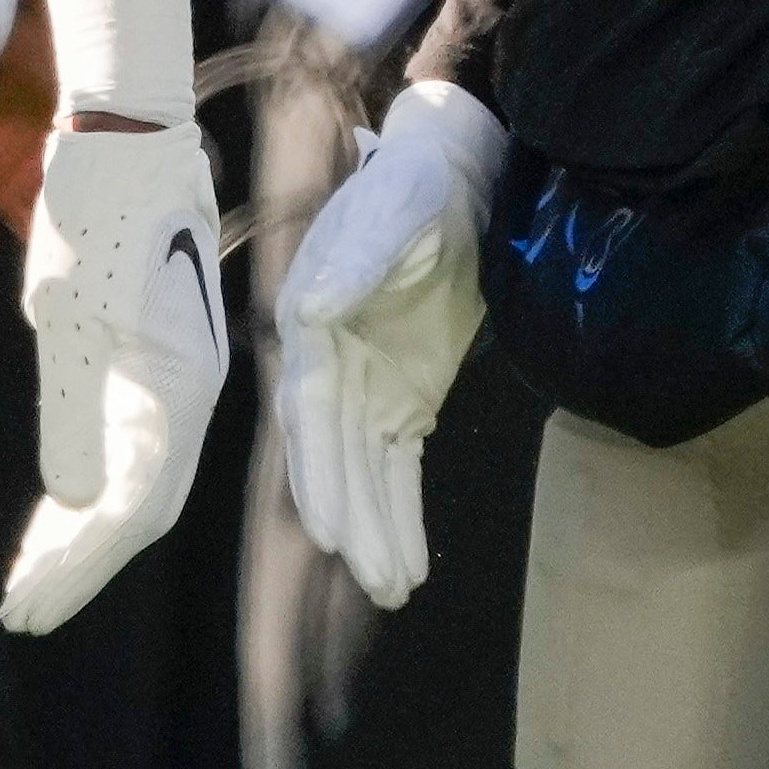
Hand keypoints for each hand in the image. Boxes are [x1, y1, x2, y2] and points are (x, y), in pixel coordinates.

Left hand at [0, 116, 231, 631]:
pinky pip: (123, 444)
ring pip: (133, 481)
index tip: (26, 608)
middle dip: (79, 566)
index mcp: (179, 392)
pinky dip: (85, 485)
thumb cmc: (99, 215)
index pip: (133, 510)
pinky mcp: (149, 357)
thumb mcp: (73, 315)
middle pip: (139, 508)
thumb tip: (80, 504)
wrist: (126, 133)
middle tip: (19, 613)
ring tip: (25, 581)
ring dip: (80, 534)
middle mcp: (187, 395)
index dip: (80, 567)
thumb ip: (76, 412)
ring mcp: (172, 377)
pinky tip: (51, 511)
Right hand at [274, 78, 504, 606]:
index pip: (310, 411)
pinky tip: (411, 561)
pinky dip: (402, 512)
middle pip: (335, 456)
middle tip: (373, 575)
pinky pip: (398, 468)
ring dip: (378, 529)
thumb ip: (355, 260)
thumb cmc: (413, 187)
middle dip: (353, 518)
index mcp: (309, 322)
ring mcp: (365, 388)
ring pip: (366, 474)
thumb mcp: (391, 212)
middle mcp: (327, 365)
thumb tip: (309, 315)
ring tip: (396, 587)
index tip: (327, 529)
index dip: (318, 472)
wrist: (459, 181)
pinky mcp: (403, 400)